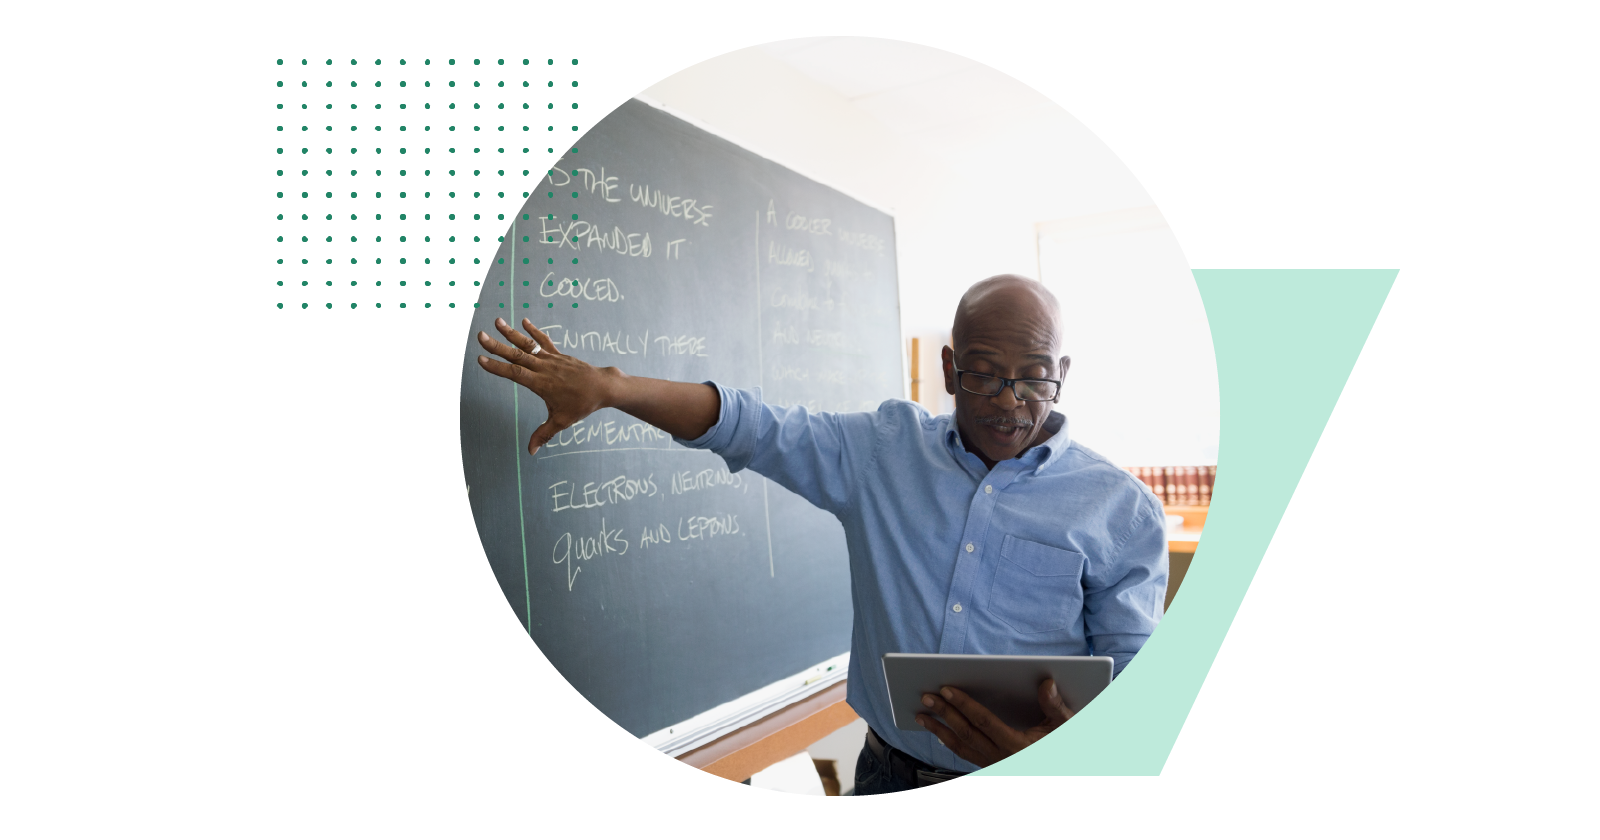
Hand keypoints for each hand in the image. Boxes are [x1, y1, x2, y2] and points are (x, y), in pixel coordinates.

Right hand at [476, 317, 614, 453]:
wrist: (603, 387)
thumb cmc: (582, 405)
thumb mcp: (562, 421)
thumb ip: (543, 435)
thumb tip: (530, 452)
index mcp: (541, 384)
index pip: (515, 374)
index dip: (497, 367)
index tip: (481, 359)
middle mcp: (544, 368)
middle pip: (517, 355)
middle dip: (497, 346)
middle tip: (480, 336)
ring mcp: (552, 359)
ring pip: (528, 345)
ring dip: (511, 333)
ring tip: (497, 321)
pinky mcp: (559, 355)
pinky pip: (544, 342)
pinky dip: (534, 331)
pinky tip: (524, 321)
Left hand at [915, 679, 1074, 767]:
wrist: (1064, 771)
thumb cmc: (1063, 746)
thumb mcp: (1064, 725)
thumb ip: (1054, 705)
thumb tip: (1047, 683)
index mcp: (1017, 747)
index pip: (984, 722)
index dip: (964, 705)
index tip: (946, 690)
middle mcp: (1002, 759)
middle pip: (966, 733)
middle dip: (944, 714)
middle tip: (926, 697)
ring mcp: (995, 766)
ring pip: (961, 748)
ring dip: (939, 730)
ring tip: (921, 715)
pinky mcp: (991, 768)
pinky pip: (966, 756)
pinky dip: (950, 743)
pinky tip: (939, 732)